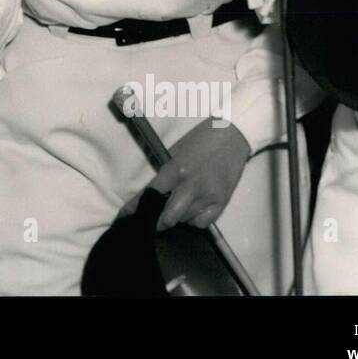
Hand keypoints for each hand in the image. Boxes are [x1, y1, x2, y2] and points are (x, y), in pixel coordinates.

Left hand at [119, 119, 250, 230]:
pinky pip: (202, 223)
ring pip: (185, 221)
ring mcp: (208, 196)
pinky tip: (193, 211)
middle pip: (168, 217)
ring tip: (178, 207)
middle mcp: (191, 186)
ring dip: (177, 218)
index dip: (135, 207)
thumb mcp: (176, 152)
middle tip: (155, 219)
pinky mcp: (222, 202)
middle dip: (158, 221)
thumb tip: (154, 195)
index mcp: (176, 169)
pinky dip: (194, 220)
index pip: (151, 193)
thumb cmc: (200, 140)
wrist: (232, 135)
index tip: (125, 216)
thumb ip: (166, 175)